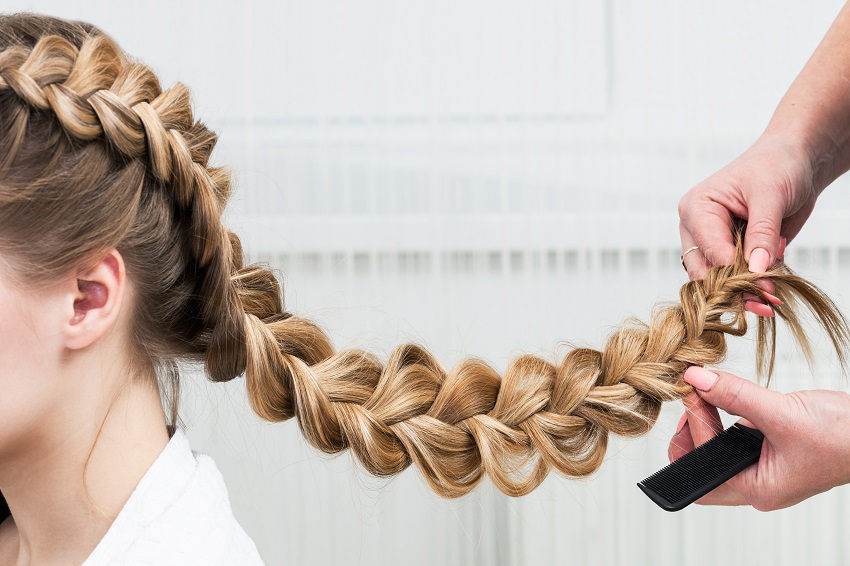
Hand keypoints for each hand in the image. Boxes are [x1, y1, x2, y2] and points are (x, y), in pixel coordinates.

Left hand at [667, 366, 849, 510]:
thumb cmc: (844, 437)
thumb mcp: (783, 412)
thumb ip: (736, 396)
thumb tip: (697, 380)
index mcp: (758, 490)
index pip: (702, 470)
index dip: (694, 430)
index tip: (692, 394)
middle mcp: (756, 486)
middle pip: (700, 469)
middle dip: (691, 433)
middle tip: (695, 399)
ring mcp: (762, 471)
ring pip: (714, 454)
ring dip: (706, 424)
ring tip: (709, 395)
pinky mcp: (767, 454)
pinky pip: (732, 442)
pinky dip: (723, 421)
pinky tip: (727, 401)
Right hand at [677, 134, 817, 313]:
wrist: (797, 161)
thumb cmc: (777, 165)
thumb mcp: (770, 196)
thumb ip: (762, 233)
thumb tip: (756, 269)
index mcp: (696, 209)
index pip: (709, 250)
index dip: (733, 271)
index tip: (762, 287)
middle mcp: (698, 229)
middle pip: (705, 271)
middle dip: (734, 288)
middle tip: (764, 304)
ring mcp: (713, 243)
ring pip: (717, 280)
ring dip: (744, 292)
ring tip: (770, 301)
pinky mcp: (732, 252)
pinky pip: (736, 277)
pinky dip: (754, 286)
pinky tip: (773, 289)